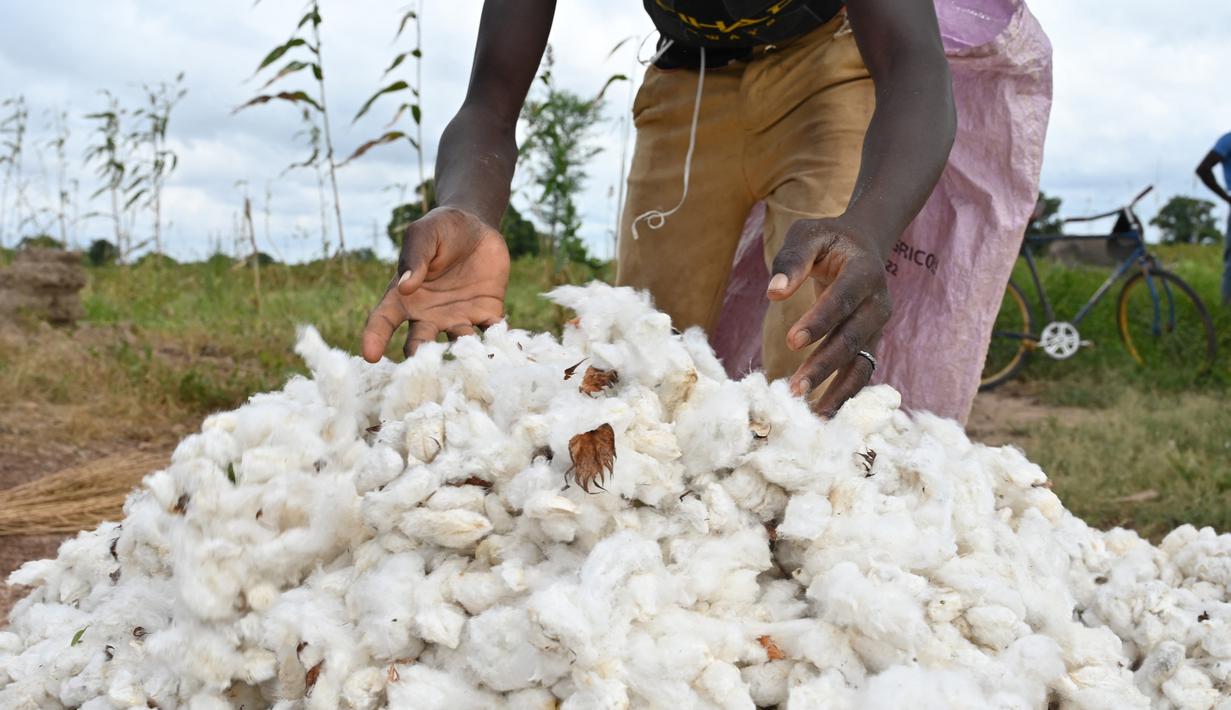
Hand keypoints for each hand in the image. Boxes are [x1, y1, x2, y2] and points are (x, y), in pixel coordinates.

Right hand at [362, 206, 509, 361]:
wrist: (477, 228)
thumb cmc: (440, 230)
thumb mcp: (423, 235)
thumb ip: (414, 258)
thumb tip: (406, 286)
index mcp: (404, 298)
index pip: (383, 320)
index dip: (374, 338)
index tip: (370, 356)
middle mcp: (429, 315)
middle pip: (420, 342)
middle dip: (420, 354)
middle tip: (421, 363)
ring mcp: (458, 318)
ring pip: (458, 343)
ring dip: (463, 352)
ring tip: (467, 355)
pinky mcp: (487, 314)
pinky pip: (492, 332)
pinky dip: (497, 341)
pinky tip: (500, 346)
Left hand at [767, 216, 892, 416]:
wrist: (861, 246)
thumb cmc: (828, 241)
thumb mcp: (807, 235)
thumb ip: (791, 260)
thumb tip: (774, 293)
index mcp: (865, 271)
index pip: (843, 299)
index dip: (820, 321)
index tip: (791, 341)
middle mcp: (878, 302)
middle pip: (852, 338)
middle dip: (824, 365)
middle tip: (794, 389)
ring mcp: (878, 326)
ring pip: (861, 363)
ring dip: (838, 390)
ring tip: (812, 415)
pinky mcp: (871, 343)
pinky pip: (861, 372)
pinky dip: (844, 395)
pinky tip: (822, 414)